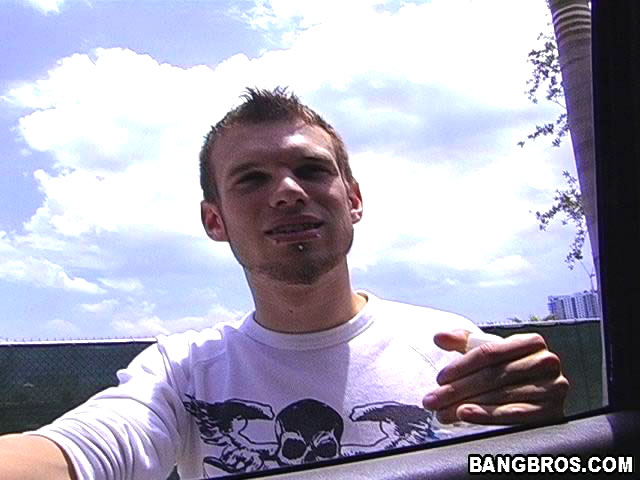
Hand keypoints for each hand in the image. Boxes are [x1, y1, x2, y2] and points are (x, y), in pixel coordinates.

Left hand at [422, 329, 568, 424]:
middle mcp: (546, 362)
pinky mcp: (552, 412)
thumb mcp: (490, 354)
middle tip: (432, 400)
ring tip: (442, 412)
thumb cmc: (509, 373)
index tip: (439, 379)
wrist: (539, 401)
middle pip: (492, 375)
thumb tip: (439, 337)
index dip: (461, 365)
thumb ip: (463, 342)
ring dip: (466, 404)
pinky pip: (514, 414)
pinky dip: (486, 415)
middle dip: (457, 389)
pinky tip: (465, 414)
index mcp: (531, 342)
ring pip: (499, 395)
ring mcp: (552, 388)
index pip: (490, 352)